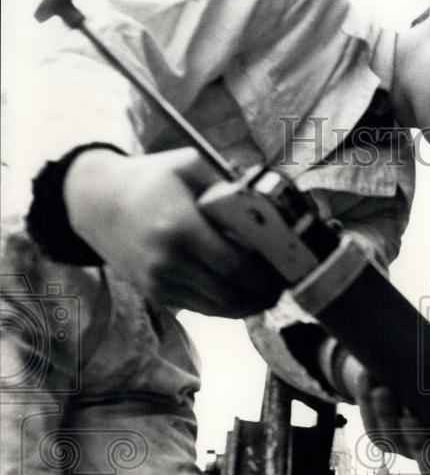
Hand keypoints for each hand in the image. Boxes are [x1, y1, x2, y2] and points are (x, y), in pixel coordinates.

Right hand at [64, 147, 284, 317]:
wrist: (96, 203)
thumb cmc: (151, 180)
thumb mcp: (188, 165)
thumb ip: (229, 182)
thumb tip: (270, 201)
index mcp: (179, 226)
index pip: (237, 265)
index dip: (269, 273)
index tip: (289, 267)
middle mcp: (168, 261)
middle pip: (233, 292)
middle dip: (266, 292)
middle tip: (286, 283)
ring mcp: (161, 282)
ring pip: (221, 307)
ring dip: (252, 303)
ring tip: (272, 291)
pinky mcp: (158, 295)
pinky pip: (205, 309)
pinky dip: (230, 306)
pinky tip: (247, 294)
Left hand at [340, 337, 429, 474]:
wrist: (406, 375)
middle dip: (418, 444)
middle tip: (411, 417)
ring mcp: (406, 449)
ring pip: (395, 443)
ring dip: (388, 418)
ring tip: (385, 391)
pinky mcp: (381, 438)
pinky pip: (373, 426)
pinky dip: (369, 402)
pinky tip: (370, 377)